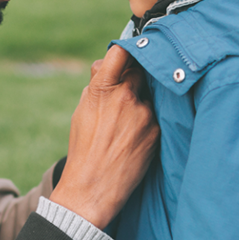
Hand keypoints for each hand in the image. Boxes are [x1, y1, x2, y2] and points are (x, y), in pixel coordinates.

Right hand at [50, 45, 158, 228]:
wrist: (92, 188)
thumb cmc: (84, 149)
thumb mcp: (82, 111)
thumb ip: (96, 85)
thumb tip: (107, 64)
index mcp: (102, 88)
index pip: (120, 52)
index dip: (126, 51)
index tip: (129, 54)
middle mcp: (125, 96)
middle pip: (139, 71)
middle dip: (135, 78)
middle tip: (128, 93)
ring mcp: (144, 113)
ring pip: (148, 96)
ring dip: (141, 103)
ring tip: (127, 127)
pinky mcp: (157, 130)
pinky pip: (156, 116)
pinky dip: (148, 122)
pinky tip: (135, 139)